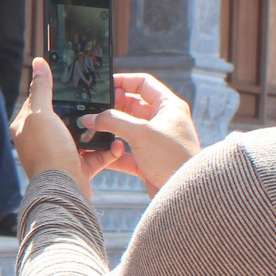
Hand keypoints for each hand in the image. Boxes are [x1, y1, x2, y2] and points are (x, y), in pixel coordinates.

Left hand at [10, 58, 118, 189]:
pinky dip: (107, 151)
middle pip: (65, 117)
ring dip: (99, 130)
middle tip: (99, 99)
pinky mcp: (78, 168)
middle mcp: (42, 141)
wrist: (63, 190)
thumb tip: (38, 62)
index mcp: (28, 127)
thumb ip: (41, 88)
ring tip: (112, 118)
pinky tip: (117, 144)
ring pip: (83, 136)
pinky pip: (96, 156)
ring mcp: (60, 155)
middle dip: (83, 110)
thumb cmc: (48, 152)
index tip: (73, 81)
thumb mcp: (42, 114)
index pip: (39, 101)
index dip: (54, 90)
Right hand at [85, 71, 202, 195]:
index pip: (144, 84)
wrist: (185, 194)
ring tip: (92, 129)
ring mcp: (155, 142)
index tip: (103, 84)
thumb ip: (113, 121)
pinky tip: (99, 152)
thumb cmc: (172, 158)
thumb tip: (91, 118)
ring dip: (110, 130)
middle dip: (112, 108)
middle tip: (94, 110)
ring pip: (127, 130)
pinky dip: (112, 153)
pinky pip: (126, 153)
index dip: (123, 81)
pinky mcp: (149, 162)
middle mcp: (163, 122)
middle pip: (133, 106)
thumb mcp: (140, 133)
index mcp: (169, 107)